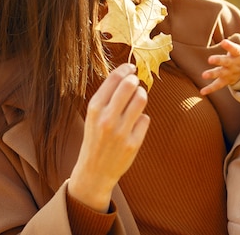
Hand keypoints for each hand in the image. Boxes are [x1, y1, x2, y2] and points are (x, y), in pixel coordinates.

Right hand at [68, 63, 148, 211]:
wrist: (94, 172)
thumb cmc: (95, 138)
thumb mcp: (94, 115)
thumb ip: (108, 97)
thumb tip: (127, 74)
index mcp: (94, 108)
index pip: (115, 78)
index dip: (126, 69)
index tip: (131, 68)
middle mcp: (107, 118)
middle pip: (130, 85)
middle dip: (135, 80)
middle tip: (135, 83)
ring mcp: (120, 132)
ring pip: (141, 99)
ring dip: (141, 95)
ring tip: (138, 99)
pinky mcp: (132, 144)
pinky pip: (145, 119)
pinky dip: (142, 118)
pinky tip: (134, 124)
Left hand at [200, 19, 239, 94]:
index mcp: (239, 54)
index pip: (234, 49)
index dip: (229, 46)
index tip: (224, 42)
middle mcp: (234, 64)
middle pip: (226, 62)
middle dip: (218, 61)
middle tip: (210, 59)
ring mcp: (230, 73)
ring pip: (221, 74)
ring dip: (213, 74)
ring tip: (203, 75)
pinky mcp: (227, 80)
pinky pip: (218, 85)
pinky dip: (210, 89)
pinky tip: (202, 91)